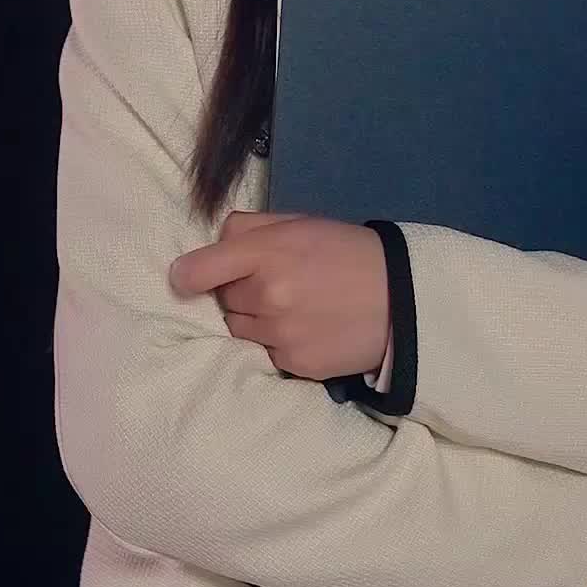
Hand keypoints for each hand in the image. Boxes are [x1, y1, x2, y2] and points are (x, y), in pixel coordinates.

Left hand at [169, 211, 390, 380]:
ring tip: (291, 306)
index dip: (188, 275)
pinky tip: (306, 327)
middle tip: (277, 281)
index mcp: (267, 253)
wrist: (401, 299)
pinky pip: (264, 351)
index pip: (202, 269)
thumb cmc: (348, 252)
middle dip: (240, 289)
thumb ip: (253, 227)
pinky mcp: (292, 363)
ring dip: (253, 317)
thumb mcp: (302, 223)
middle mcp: (267, 295)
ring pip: (237, 328)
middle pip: (223, 298)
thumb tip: (215, 243)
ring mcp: (278, 333)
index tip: (185, 279)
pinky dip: (276, 341)